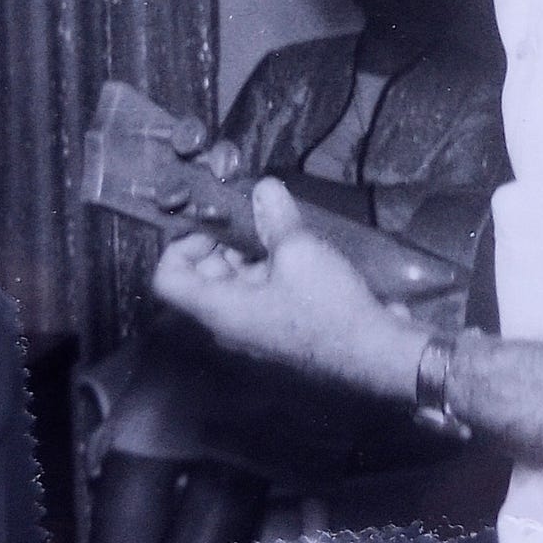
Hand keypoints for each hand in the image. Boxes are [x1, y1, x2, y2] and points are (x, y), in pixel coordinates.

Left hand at [152, 177, 427, 397]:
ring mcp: (253, 333)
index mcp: (219, 310)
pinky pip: (258, 298)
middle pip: (201, 279)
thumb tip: (263, 187)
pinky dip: (269, 272)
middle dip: (222, 243)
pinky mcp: (279, 334)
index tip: (215, 223)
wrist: (374, 356)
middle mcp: (227, 326)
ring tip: (281, 230)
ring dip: (249, 255)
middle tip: (253, 217)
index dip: (181, 244)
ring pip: (233, 287)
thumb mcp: (300, 251)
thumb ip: (275, 218)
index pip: (167, 279)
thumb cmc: (327, 306)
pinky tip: (301, 253)